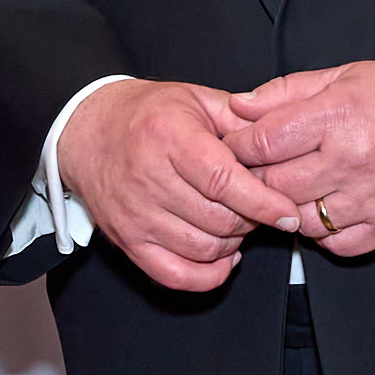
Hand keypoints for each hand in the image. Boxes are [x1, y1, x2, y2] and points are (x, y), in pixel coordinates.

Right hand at [59, 79, 306, 292]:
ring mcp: (134, 214)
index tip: (288, 212)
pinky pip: (175, 276)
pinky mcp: (126, 240)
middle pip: (218, 219)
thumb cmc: (145, 113)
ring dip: (232, 242)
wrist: (85, 130)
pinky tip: (222, 256)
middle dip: (251, 219)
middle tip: (257, 205)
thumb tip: (283, 142)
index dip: (263, 202)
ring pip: (203, 249)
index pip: (224, 181)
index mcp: (168, 137)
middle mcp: (147, 178)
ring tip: (236, 222)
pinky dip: (208, 275)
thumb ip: (241, 119)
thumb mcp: (195, 98)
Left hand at [225, 61, 374, 258]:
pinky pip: (335, 244)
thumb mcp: (347, 75)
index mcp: (340, 115)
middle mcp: (353, 160)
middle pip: (273, 185)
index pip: (263, 141)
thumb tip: (239, 106)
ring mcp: (372, 199)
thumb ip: (288, 91)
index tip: (232, 145)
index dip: (238, 145)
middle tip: (250, 172)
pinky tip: (322, 209)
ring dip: (285, 208)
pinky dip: (320, 231)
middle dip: (252, 179)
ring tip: (288, 189)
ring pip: (299, 220)